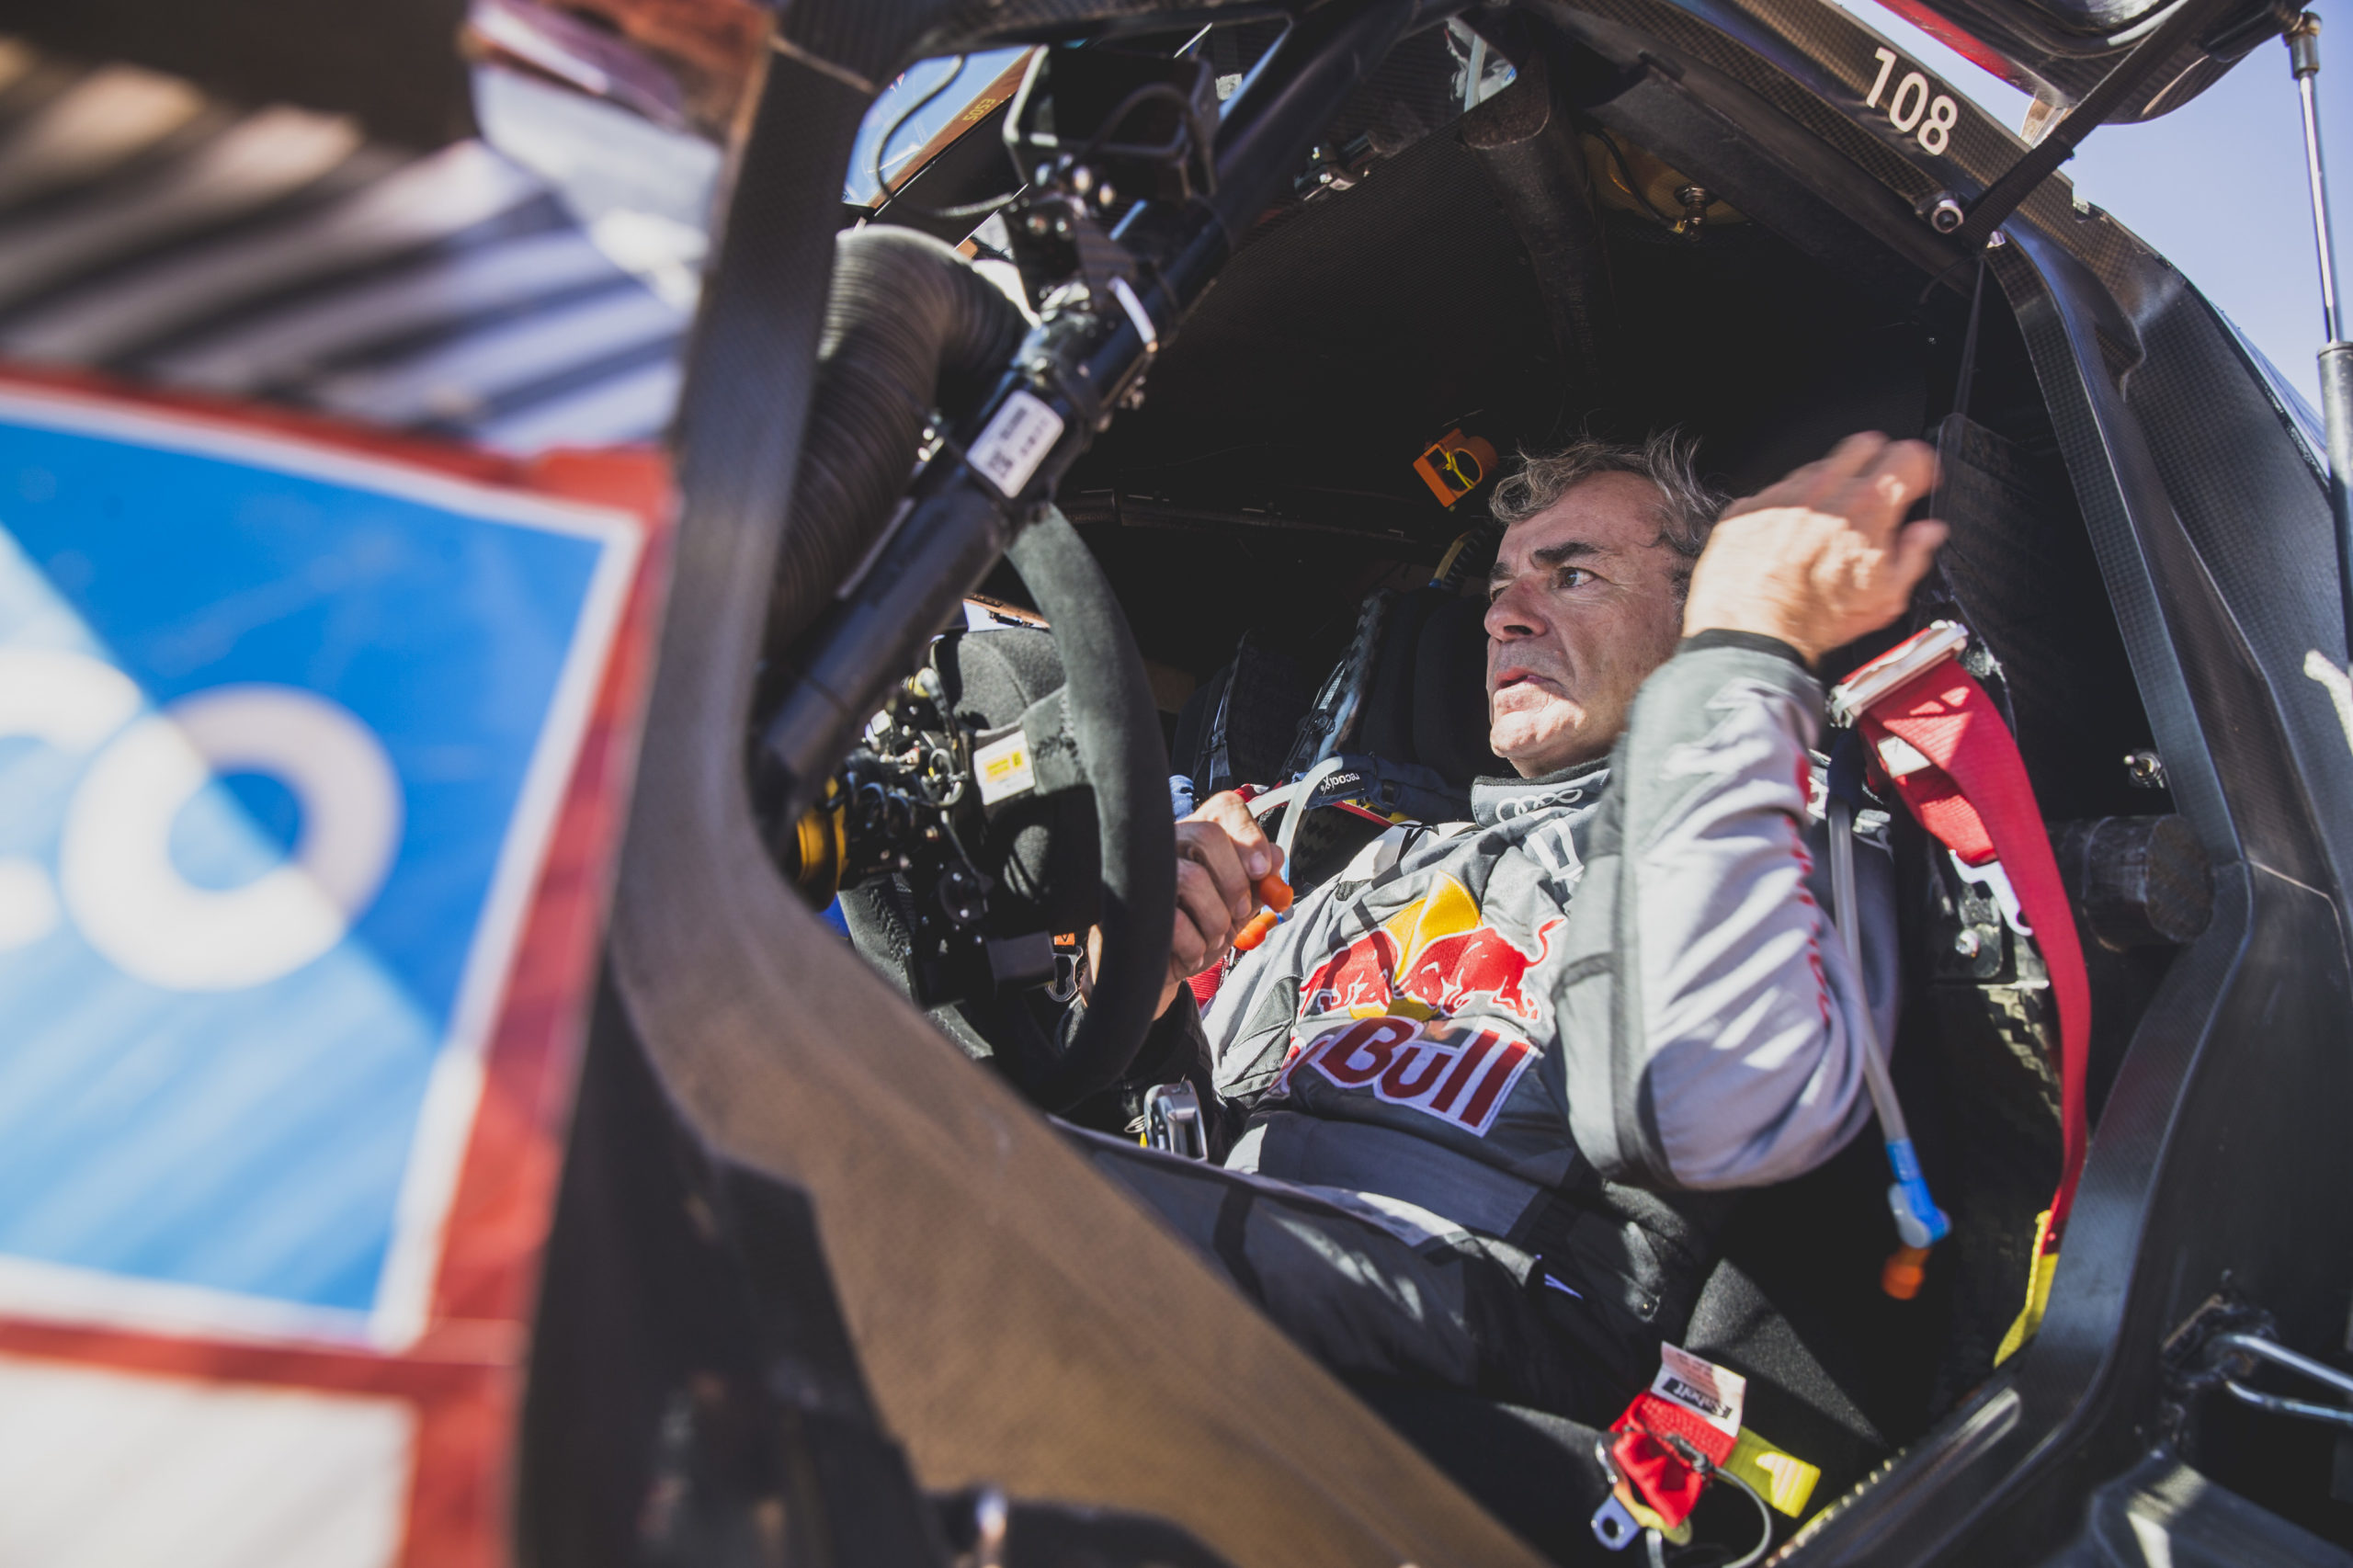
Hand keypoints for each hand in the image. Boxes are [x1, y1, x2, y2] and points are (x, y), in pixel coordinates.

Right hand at [1159, 791, 1284, 1016]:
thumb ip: (1260, 880)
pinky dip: (1195, 945)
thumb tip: (1275, 860)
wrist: (1160, 967)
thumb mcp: (1237, 903)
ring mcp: (1143, 872)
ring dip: (1216, 920)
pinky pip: (1173, 920)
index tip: (1262, 870)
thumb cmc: (1198, 927)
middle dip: (1235, 883)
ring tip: (1213, 937)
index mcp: (1197, 834)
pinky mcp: (1130, 907)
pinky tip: (1193, 952)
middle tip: (1239, 910)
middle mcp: (1166, 843)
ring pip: (1191, 878)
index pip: (1225, 807)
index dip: (1250, 835)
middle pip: (1207, 836)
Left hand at [1682, 432, 1948, 665]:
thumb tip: (1928, 533)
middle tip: (1880, 491)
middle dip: (1879, 461)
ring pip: (1818, 469)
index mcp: (1869, 506)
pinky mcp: (1749, 508)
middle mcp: (1825, 489)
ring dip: (1831, 488)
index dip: (1924, 466)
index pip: (1910, 455)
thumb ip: (1915, 554)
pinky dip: (1789, 510)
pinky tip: (1791, 540)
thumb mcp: (1886, 597)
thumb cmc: (1814, 620)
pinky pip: (1776, 494)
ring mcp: (1783, 495)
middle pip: (1864, 444)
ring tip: (1829, 529)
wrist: (1751, 632)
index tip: (1922, 480)